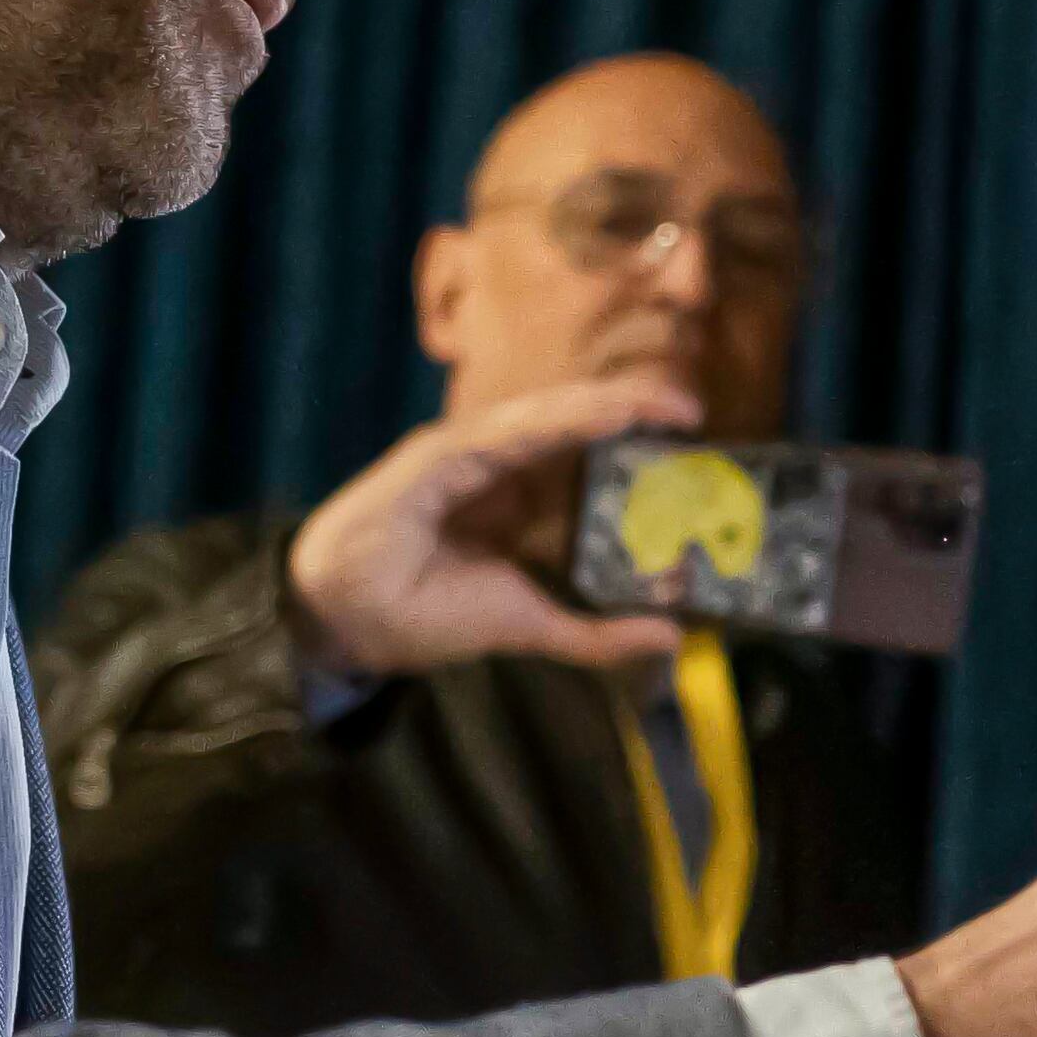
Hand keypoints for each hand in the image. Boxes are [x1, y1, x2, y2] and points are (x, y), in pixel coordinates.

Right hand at [280, 373, 698, 679]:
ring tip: (656, 400)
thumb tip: (673, 635)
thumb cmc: (427, 614)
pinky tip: (592, 415)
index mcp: (515, 490)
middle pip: (572, 422)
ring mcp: (462, 454)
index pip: (583, 448)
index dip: (635, 431)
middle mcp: (494, 461)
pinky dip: (548, 421)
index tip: (691, 424)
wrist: (345, 623)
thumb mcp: (530, 625)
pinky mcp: (433, 459)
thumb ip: (596, 634)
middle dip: (631, 407)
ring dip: (599, 405)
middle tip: (692, 406)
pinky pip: (499, 435)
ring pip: (543, 417)